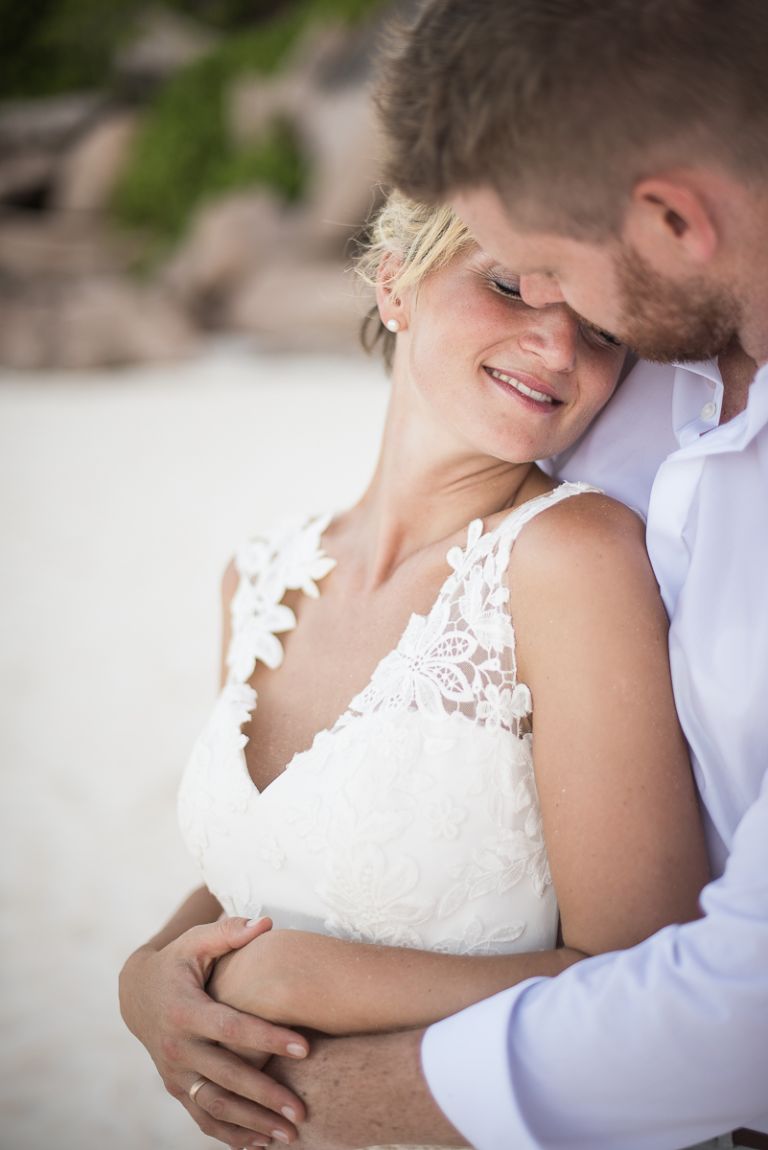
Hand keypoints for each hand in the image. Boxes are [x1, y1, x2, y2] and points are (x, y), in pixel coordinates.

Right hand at [119, 916, 308, 1146]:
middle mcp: (178, 1048)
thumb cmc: (177, 962)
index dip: (267, 1039)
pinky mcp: (177, 1089)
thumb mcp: (195, 941)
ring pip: (214, 1107)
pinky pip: (203, 1118)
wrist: (137, 994)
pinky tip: (260, 1146)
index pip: (231, 1029)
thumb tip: (267, 922)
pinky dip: (230, 1136)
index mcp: (185, 1010)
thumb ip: (229, 932)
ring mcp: (176, 1073)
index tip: (305, 1046)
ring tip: (291, 1135)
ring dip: (252, 1124)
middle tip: (302, 1110)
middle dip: (265, 1095)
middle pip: (226, 1077)